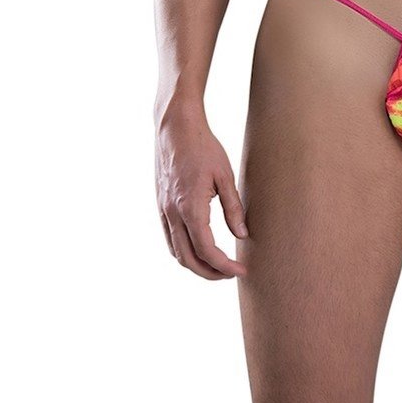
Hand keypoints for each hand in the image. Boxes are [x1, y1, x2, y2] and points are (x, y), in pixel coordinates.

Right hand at [155, 108, 248, 279]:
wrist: (175, 127)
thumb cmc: (204, 147)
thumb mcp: (225, 176)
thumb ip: (233, 208)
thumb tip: (241, 235)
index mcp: (190, 207)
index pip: (206, 250)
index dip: (224, 266)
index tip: (241, 271)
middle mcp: (172, 213)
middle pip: (187, 258)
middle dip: (209, 273)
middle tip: (231, 275)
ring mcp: (162, 210)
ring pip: (175, 251)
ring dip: (195, 265)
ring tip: (217, 266)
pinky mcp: (160, 205)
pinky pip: (169, 238)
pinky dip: (183, 251)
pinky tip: (199, 249)